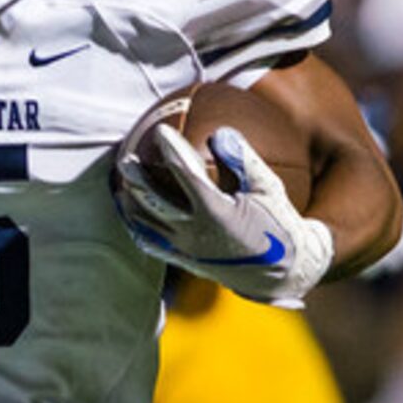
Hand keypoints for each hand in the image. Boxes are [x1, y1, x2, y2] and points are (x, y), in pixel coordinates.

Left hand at [114, 123, 333, 303]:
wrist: (282, 271)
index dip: (170, 149)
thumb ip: (243, 161)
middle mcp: (195, 232)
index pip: (184, 173)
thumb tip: (221, 132)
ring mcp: (187, 250)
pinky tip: (132, 219)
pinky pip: (154, 245)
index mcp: (216, 212)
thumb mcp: (268, 188)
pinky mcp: (186, 262)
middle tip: (126, 160)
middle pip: (154, 201)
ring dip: (132, 204)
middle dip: (137, 179)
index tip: (160, 131)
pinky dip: (140, 230)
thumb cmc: (277, 222)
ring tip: (121, 187)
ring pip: (148, 224)